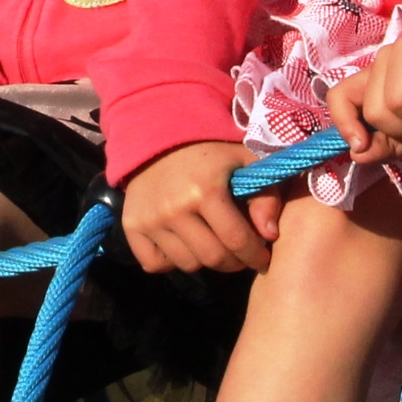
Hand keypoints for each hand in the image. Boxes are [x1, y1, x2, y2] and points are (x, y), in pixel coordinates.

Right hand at [121, 142, 278, 273]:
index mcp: (205, 191)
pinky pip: (155, 264)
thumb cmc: (209, 151)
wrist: (157, 137)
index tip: (263, 257)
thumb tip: (270, 235)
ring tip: (212, 244)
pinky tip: (181, 244)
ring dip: (204, 260)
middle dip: (234, 262)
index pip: (237, 241)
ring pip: (187, 264)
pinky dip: (170, 261)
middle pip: (212, 258)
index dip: (256, 255)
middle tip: (240, 254)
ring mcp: (150, 219)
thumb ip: (266, 196)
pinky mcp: (131, 226)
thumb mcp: (245, 162)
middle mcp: (174, 209)